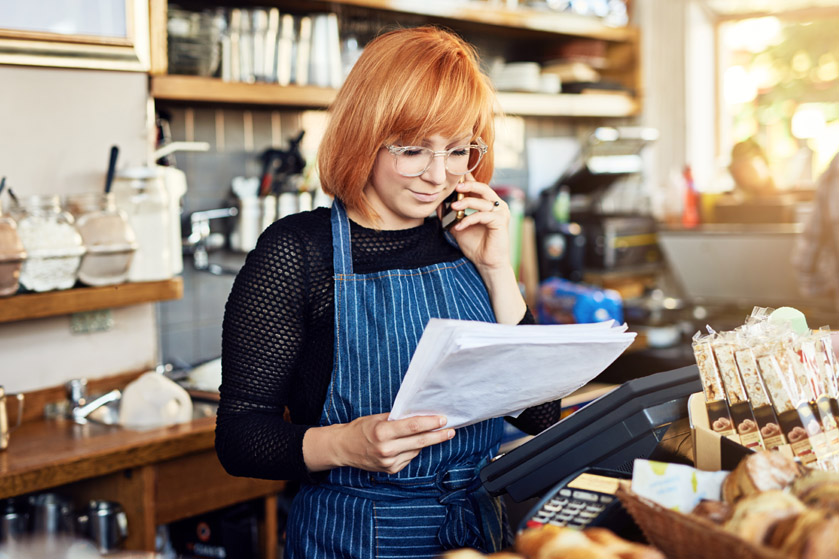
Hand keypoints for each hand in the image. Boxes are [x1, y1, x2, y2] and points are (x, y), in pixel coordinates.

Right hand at [303, 413, 454, 473]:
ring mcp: (389, 462)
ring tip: (430, 433)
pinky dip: (412, 450)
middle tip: (451, 430)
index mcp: (382, 432)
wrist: (343, 449)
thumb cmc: (360, 429)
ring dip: (425, 442)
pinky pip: (409, 458)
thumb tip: (419, 415)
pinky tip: (409, 444)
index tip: (443, 419)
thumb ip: (397, 418)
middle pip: (419, 442)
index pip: (412, 427)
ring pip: (416, 451)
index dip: (430, 423)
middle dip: (438, 436)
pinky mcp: (390, 470)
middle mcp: (386, 449)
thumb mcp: (376, 418)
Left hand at [439, 175, 510, 272]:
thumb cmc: (475, 246)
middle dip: (467, 184)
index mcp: (487, 204)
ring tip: (452, 208)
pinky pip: (482, 215)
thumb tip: (438, 204)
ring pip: (482, 200)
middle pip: (483, 187)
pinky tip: (458, 227)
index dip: (466, 179)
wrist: (487, 263)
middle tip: (454, 187)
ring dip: (465, 202)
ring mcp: (500, 212)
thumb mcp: (458, 227)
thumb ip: (451, 216)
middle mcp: (496, 205)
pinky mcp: (500, 221)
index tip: (452, 177)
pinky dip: (468, 220)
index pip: (477, 186)